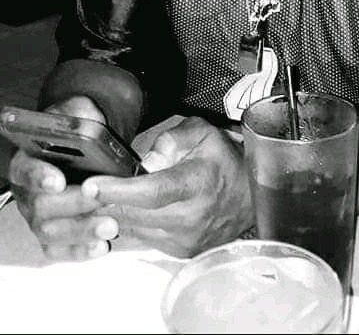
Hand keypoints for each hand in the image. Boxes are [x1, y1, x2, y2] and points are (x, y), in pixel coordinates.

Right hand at [8, 96, 119, 260]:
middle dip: (72, 204)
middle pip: (39, 206)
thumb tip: (82, 121)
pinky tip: (102, 246)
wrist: (87, 149)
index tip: (57, 181)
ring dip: (81, 231)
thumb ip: (77, 114)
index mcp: (27, 161)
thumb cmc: (79, 130)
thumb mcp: (78, 113)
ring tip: (110, 225)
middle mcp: (28, 193)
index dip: (38, 177)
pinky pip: (60, 251)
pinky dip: (80, 251)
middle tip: (99, 200)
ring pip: (50, 232)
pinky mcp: (54, 237)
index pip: (24, 170)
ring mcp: (38, 218)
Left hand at [82, 117, 253, 257]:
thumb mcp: (203, 133)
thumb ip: (173, 137)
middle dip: (106, 202)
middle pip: (136, 214)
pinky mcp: (182, 250)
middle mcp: (191, 216)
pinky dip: (131, 224)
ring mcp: (186, 238)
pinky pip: (145, 238)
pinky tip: (124, 209)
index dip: (118, 190)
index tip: (91, 186)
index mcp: (196, 183)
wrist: (251, 195)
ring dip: (115, 214)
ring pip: (136, 229)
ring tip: (100, 198)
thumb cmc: (224, 159)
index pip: (151, 192)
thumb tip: (149, 158)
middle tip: (83, 189)